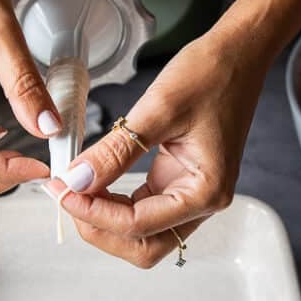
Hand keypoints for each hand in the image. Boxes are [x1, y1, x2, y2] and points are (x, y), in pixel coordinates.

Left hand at [46, 31, 267, 266]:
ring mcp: (191, 193)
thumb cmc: (211, 75)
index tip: (63, 190)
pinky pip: (143, 208)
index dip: (94, 213)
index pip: (139, 225)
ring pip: (141, 233)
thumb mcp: (158, 109)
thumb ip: (116, 151)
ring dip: (106, 219)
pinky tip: (94, 181)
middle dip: (100, 229)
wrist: (237, 54)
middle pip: (143, 245)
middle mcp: (202, 201)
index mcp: (206, 191)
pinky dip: (115, 202)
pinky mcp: (178, 181)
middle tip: (67, 196)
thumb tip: (78, 180)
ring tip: (76, 189)